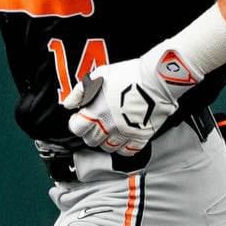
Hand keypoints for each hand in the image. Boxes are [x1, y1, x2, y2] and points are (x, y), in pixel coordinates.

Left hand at [63, 43, 202, 155]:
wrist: (157, 79)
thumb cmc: (129, 74)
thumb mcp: (100, 75)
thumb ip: (80, 91)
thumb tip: (68, 104)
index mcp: (97, 111)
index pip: (77, 128)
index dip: (77, 123)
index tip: (81, 117)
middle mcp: (109, 125)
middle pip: (91, 140)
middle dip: (91, 132)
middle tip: (96, 123)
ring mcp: (126, 133)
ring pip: (108, 148)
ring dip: (107, 141)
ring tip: (111, 130)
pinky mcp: (142, 136)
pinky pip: (129, 151)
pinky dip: (124, 148)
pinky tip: (125, 138)